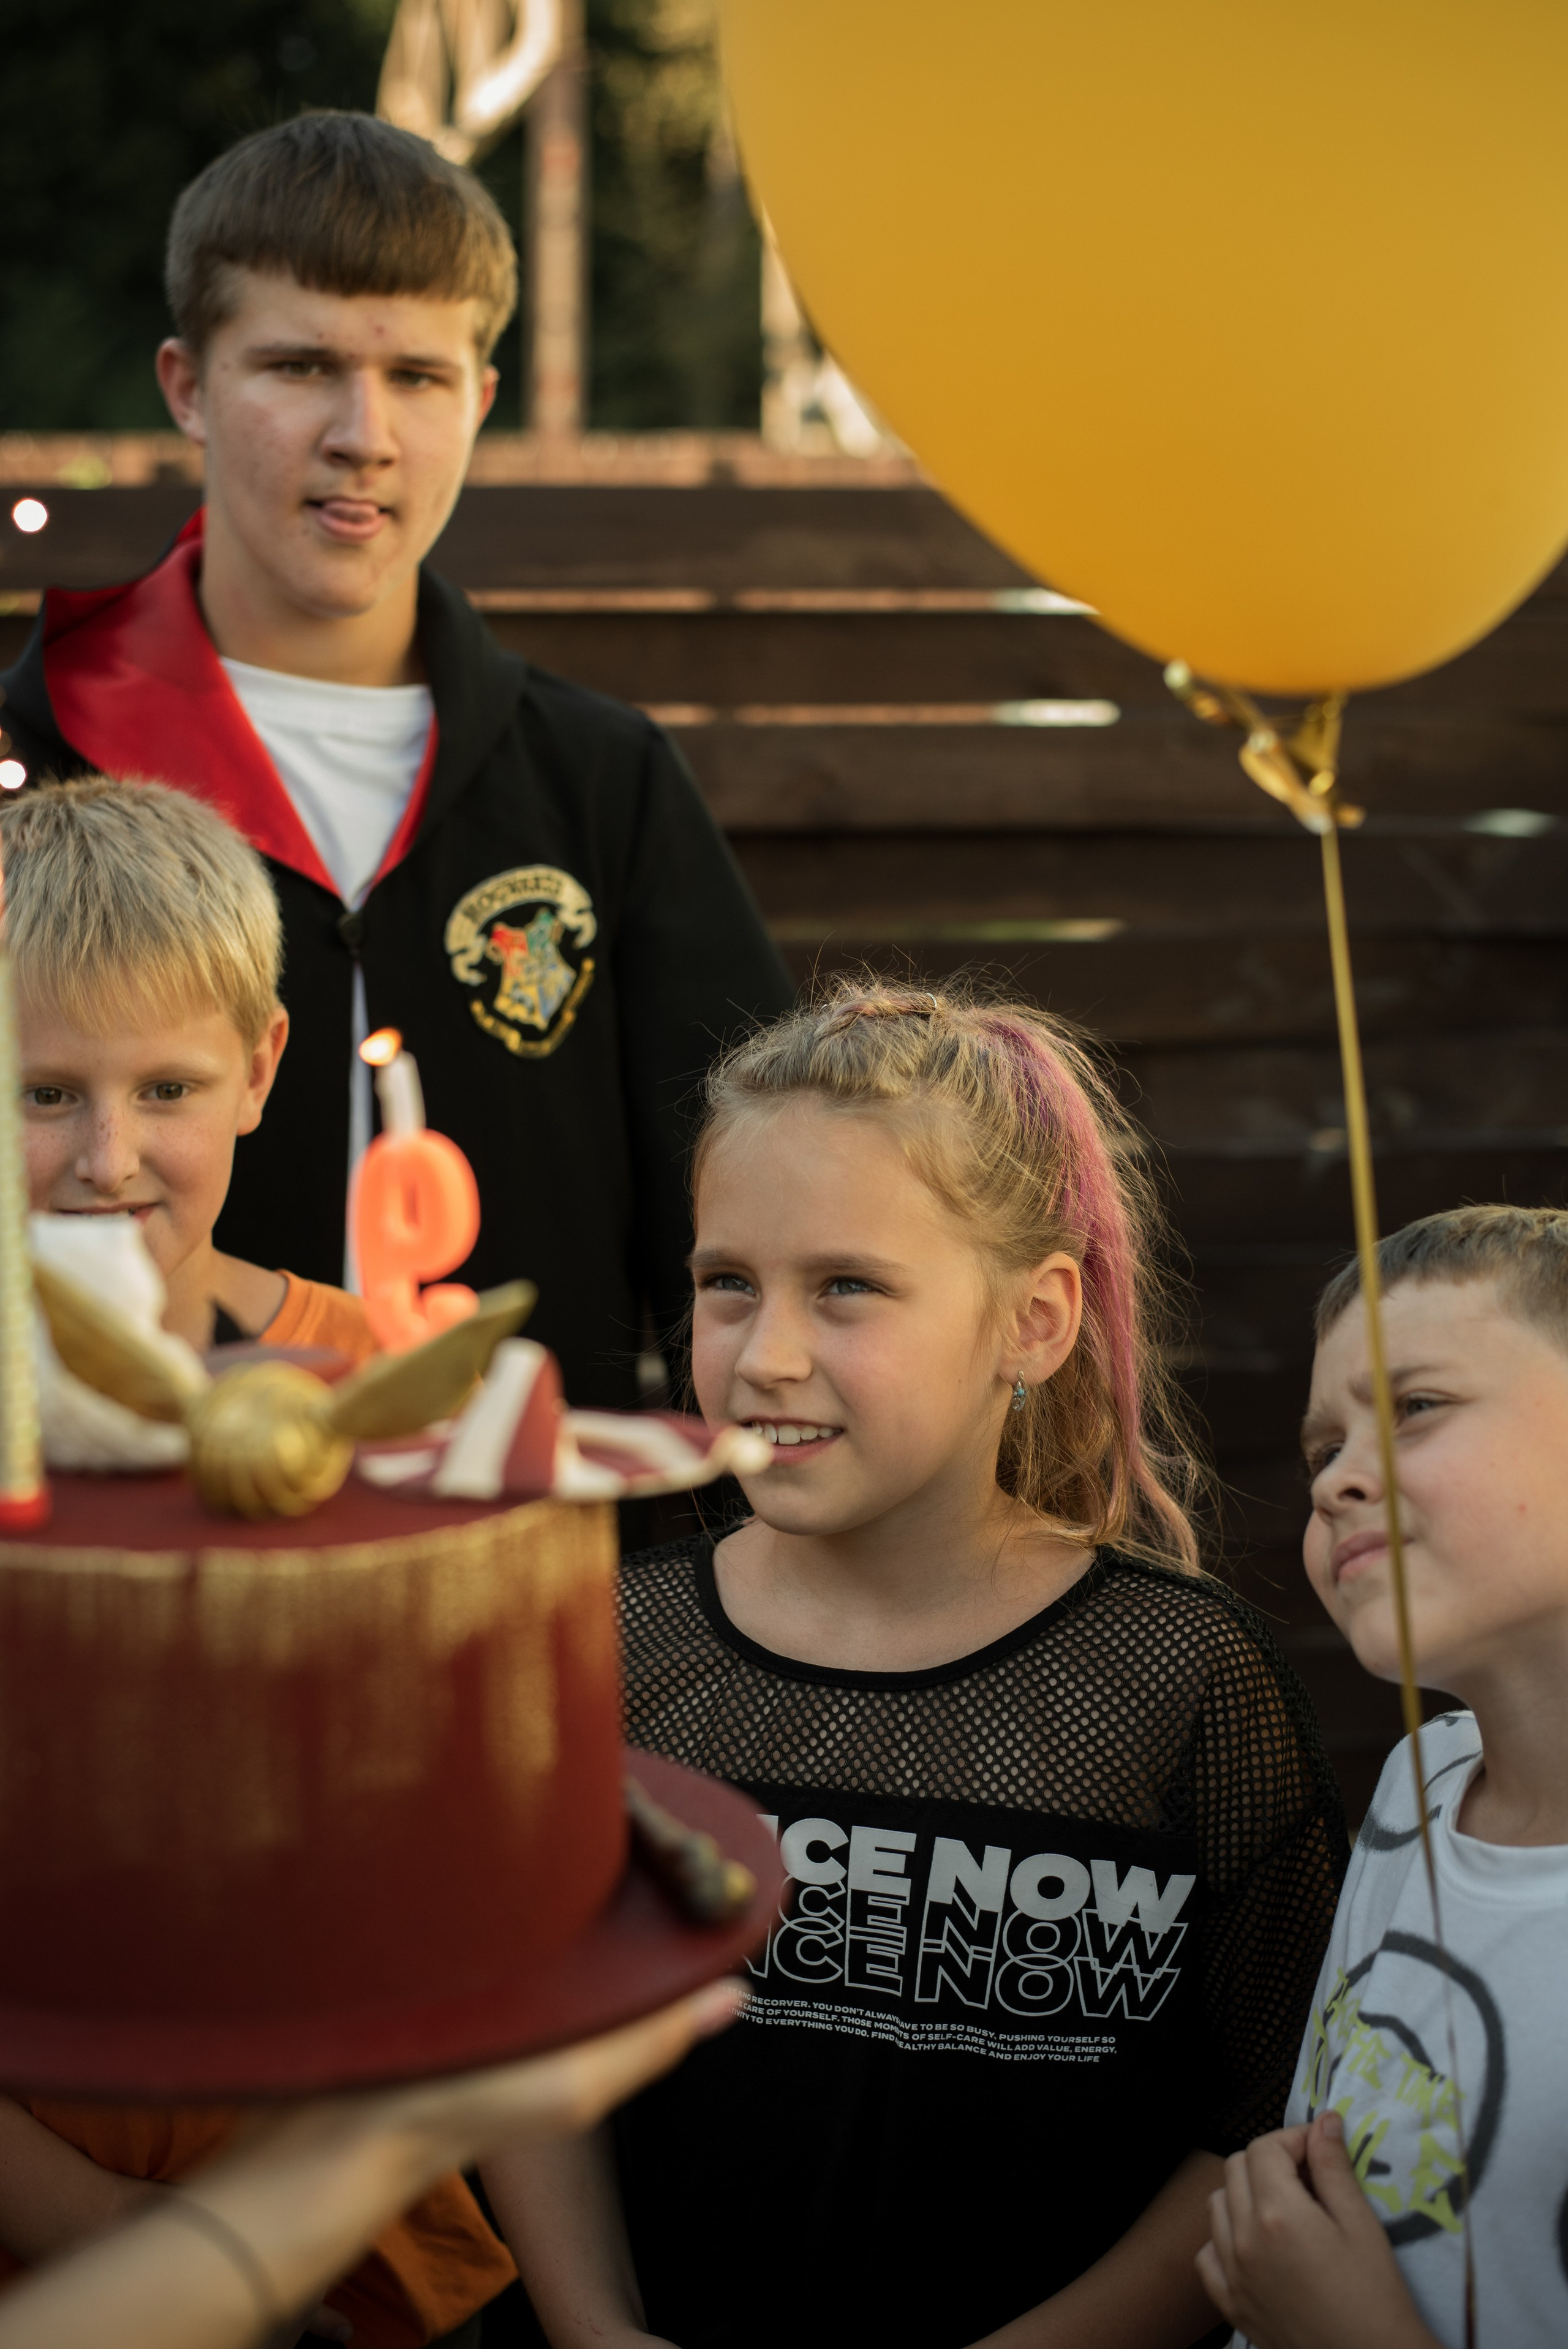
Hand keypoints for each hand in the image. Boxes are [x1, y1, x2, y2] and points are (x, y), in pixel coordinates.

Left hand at [1196, 2114, 1439, 2348]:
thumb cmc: (1375, 2295)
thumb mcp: (1361, 2224)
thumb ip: (1334, 2167)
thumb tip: (1324, 2120)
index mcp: (1277, 2214)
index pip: (1265, 2148)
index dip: (1292, 2138)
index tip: (1317, 2148)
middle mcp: (1243, 2240)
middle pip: (1236, 2168)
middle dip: (1268, 2161)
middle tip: (1305, 2178)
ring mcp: (1231, 2274)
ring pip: (1216, 2205)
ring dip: (1244, 2195)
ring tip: (1283, 2209)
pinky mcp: (1230, 2305)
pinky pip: (1206, 2255)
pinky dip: (1223, 2241)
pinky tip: (1255, 2247)